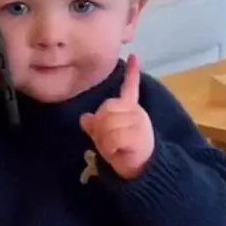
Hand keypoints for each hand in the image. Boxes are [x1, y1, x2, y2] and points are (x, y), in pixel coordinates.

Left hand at [80, 54, 154, 179]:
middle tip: (106, 140)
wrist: (140, 170)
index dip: (131, 73)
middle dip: (100, 126)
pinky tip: (116, 151)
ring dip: (103, 139)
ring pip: (108, 124)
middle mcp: (135, 112)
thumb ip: (95, 126)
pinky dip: (109, 147)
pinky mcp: (138, 136)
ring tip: (112, 147)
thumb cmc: (123, 151)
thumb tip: (84, 118)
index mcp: (129, 108)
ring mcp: (138, 123)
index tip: (132, 55)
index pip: (130, 88)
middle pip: (106, 108)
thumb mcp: (105, 137)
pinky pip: (113, 137)